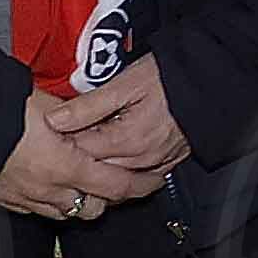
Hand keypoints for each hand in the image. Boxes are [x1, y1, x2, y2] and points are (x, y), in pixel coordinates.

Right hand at [0, 86, 170, 221]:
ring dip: (77, 200)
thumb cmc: (1, 107)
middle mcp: (47, 189)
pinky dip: (47, 201)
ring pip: (63, 213)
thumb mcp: (50, 106)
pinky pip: (34, 210)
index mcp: (65, 166)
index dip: (139, 186)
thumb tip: (94, 122)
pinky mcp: (1, 199)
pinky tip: (47, 184)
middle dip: (106, 198)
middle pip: (92, 209)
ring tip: (81, 181)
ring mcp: (23, 198)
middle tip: (114, 179)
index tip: (151, 181)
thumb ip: (77, 120)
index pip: (115, 187)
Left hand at [46, 63, 190, 179]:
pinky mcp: (168, 163)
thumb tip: (54, 119)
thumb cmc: (169, 77)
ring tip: (84, 152)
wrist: (209, 81)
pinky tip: (113, 161)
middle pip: (96, 172)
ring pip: (116, 180)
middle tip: (60, 147)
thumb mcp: (125, 83)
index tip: (48, 136)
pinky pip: (139, 179)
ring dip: (98, 169)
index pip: (81, 153)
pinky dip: (121, 174)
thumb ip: (88, 106)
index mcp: (127, 140)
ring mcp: (156, 164)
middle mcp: (141, 159)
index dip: (61, 145)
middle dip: (77, 160)